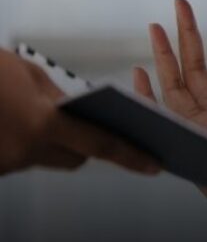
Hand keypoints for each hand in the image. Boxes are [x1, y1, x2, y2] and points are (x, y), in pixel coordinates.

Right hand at [0, 48, 160, 175]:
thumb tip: (77, 114)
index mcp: (43, 124)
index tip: (157, 166)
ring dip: (54, 143)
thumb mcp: (27, 75)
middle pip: (76, 158)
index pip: (100, 145)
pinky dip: (26, 142)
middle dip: (86, 145)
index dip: (132, 156)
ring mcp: (6, 162)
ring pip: (47, 158)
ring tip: (49, 120)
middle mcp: (26, 150)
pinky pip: (22, 157)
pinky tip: (21, 124)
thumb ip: (58, 98)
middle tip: (103, 128)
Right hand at [133, 0, 206, 241]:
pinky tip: (138, 73)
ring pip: (176, 85)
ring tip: (155, 26)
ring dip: (164, 56)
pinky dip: (148, 97)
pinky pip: (164, 116)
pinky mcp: (190, 142)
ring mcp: (199, 129)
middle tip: (179, 3)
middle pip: (196, 69)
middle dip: (187, 35)